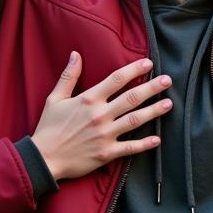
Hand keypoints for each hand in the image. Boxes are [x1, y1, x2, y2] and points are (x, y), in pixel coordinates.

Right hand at [31, 53, 170, 181]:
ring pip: (135, 120)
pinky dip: (144, 144)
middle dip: (152, 88)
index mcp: (88, 100)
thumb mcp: (55, 98)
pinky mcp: (106, 153)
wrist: (43, 158)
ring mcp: (105, 135)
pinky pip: (130, 148)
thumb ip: (69, 76)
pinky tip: (157, 139)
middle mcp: (100, 115)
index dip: (134, 70)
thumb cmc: (48, 128)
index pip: (116, 80)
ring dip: (154, 112)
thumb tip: (76, 54)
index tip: (149, 63)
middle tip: (167, 80)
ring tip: (169, 104)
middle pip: (132, 98)